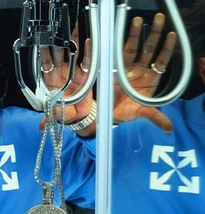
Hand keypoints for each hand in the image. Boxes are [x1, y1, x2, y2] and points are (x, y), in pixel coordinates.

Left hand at [39, 26, 93, 134]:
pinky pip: (86, 60)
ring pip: (72, 53)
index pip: (45, 63)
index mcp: (50, 80)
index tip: (43, 42)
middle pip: (58, 53)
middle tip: (58, 29)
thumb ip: (48, 118)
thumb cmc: (64, 113)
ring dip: (72, 40)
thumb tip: (41, 125)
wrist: (79, 117)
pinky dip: (88, 51)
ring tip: (73, 27)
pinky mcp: (85, 73)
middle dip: (58, 41)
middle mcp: (60, 73)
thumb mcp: (55, 115)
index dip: (44, 53)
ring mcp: (72, 71)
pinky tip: (88, 42)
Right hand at [113, 13, 176, 130]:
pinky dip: (115, 45)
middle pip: (149, 49)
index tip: (171, 36)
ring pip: (134, 48)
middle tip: (158, 19)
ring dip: (136, 34)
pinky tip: (117, 34)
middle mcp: (141, 71)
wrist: (107, 116)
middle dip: (154, 34)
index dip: (167, 49)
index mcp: (150, 80)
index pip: (162, 61)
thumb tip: (169, 128)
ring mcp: (127, 68)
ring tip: (138, 21)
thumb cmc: (126, 114)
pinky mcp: (114, 69)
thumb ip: (155, 117)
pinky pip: (116, 55)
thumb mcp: (142, 114)